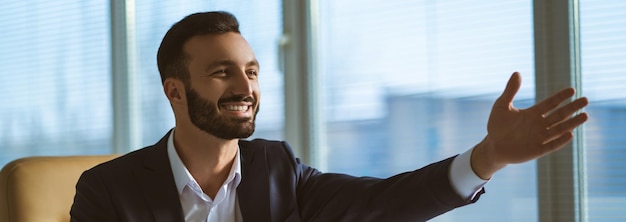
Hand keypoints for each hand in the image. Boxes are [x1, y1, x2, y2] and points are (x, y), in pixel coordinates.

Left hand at [471, 72, 588, 178]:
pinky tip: (570, 134)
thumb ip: (510, 91)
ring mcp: (540, 138)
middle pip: (559, 115)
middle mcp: (539, 125)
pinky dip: (560, 140)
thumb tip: (517, 72)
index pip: (550, 103)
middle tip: (585, 100)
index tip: (572, 90)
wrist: (493, 146)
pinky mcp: (537, 150)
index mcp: (533, 113)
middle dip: (572, 108)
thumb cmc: (497, 126)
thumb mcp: (502, 105)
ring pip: (559, 129)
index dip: (560, 97)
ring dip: (572, 123)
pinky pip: (551, 145)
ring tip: (585, 115)